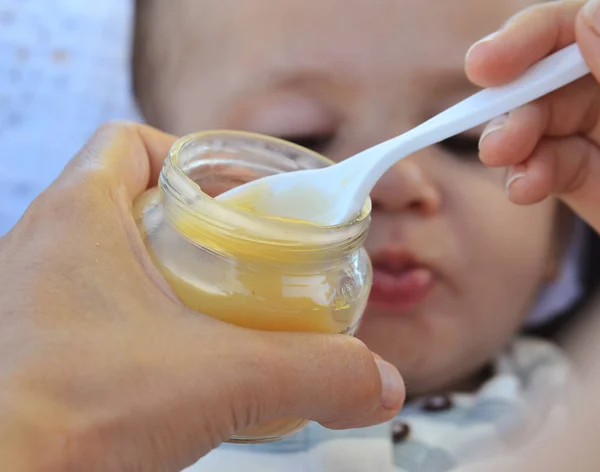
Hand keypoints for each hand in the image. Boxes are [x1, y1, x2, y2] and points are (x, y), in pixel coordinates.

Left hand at [0, 122, 403, 471]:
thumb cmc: (63, 414)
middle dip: (187, 223)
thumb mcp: (217, 380)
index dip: (187, 155)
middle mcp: (41, 247)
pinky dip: (134, 325)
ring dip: (162, 277)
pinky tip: (169, 364)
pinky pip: (87, 313)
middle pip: (125, 200)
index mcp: (77, 216)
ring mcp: (27, 300)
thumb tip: (380, 383)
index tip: (230, 195)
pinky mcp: (26, 351)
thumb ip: (311, 373)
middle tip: (237, 258)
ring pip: (106, 260)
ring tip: (212, 313)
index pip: (129, 141)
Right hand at [465, 0, 599, 232]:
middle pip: (544, 77)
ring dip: (512, 142)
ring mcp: (595, 129)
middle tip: (496, 139)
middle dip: (513, 105)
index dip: (526, 38)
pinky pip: (545, 164)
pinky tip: (524, 188)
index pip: (573, 24)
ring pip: (536, 122)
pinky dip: (527, 175)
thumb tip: (588, 15)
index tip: (485, 66)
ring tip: (504, 162)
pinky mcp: (580, 172)